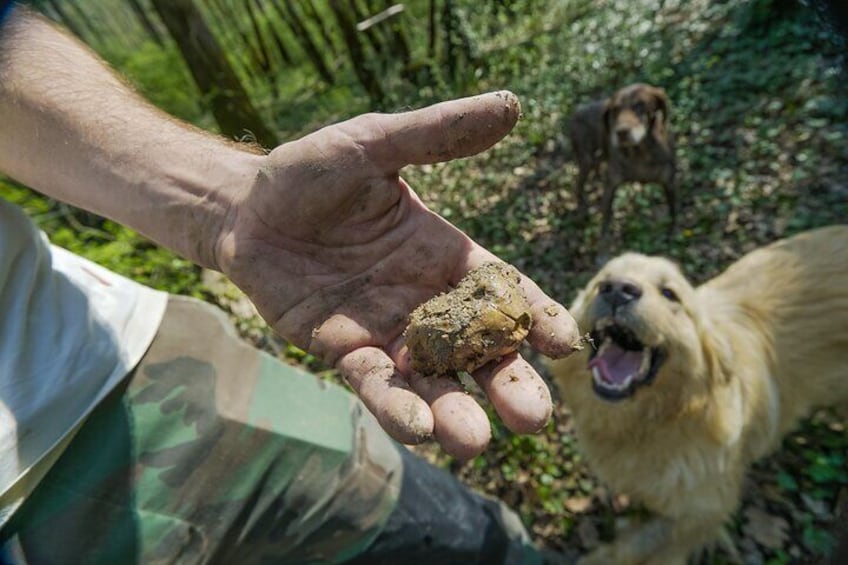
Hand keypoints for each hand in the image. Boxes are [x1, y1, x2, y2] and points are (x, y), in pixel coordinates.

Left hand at [216, 91, 580, 458]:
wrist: (245, 208)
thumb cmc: (311, 171)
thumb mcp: (374, 144)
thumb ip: (437, 134)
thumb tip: (511, 104)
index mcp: (446, 255)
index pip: (503, 291)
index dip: (534, 316)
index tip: (564, 342)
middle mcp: (425, 301)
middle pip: (479, 352)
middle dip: (507, 384)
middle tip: (533, 418)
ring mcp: (387, 332)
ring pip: (432, 381)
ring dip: (455, 412)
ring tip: (474, 440)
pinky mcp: (344, 351)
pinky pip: (376, 385)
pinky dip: (397, 407)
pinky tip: (418, 429)